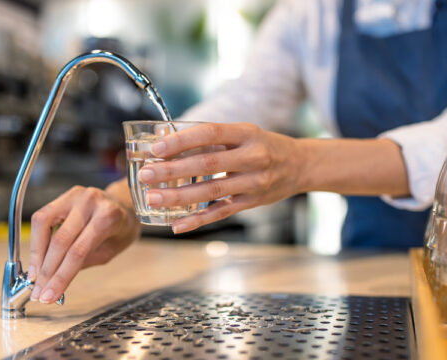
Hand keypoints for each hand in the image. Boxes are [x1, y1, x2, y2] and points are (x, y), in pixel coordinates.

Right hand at [28, 180, 139, 303]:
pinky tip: (38, 257)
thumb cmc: (121, 229)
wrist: (125, 205)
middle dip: (46, 271)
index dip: (61, 276)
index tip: (49, 295)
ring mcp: (76, 195)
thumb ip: (84, 262)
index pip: (78, 251)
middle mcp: (91, 202)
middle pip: (60, 240)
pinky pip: (41, 217)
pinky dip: (37, 240)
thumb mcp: (111, 250)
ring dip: (36, 255)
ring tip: (35, 276)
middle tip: (39, 292)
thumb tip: (55, 281)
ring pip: (43, 224)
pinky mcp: (64, 195)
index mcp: (108, 217)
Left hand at [138, 122, 304, 233]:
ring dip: (179, 197)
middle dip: (173, 170)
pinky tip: (178, 225)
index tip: (157, 147)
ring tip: (153, 197)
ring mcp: (254, 183)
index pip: (210, 133)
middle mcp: (253, 157)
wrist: (300, 165)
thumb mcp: (245, 133)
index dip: (182, 140)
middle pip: (207, 163)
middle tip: (145, 174)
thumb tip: (167, 140)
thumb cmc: (265, 145)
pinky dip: (198, 220)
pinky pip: (222, 213)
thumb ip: (212, 138)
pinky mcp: (252, 203)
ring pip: (211, 191)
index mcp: (248, 133)